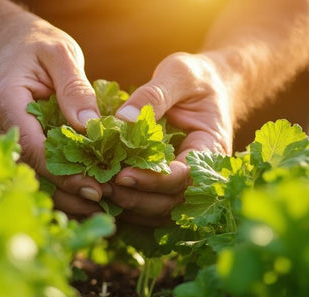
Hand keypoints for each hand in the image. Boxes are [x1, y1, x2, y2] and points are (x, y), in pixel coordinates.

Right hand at [0, 11, 103, 217]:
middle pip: (31, 172)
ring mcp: (3, 140)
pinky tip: (85, 199)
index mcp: (5, 103)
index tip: (95, 186)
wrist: (7, 45)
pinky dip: (59, 187)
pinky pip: (36, 172)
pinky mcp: (15, 146)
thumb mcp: (60, 53)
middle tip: (104, 205)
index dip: (63, 172)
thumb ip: (74, 88)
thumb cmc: (35, 45)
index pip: (32, 148)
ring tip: (100, 210)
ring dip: (64, 197)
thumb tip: (90, 126)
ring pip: (32, 178)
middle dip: (67, 193)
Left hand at [106, 52, 234, 226]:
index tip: (124, 175)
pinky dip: (127, 205)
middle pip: (170, 202)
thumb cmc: (196, 77)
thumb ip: (154, 94)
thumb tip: (124, 119)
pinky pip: (148, 206)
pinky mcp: (166, 186)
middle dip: (136, 198)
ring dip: (129, 206)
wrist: (208, 86)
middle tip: (102, 187)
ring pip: (157, 210)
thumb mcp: (179, 73)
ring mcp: (183, 184)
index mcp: (210, 149)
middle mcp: (199, 174)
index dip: (154, 180)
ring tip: (98, 191)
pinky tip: (102, 193)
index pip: (184, 176)